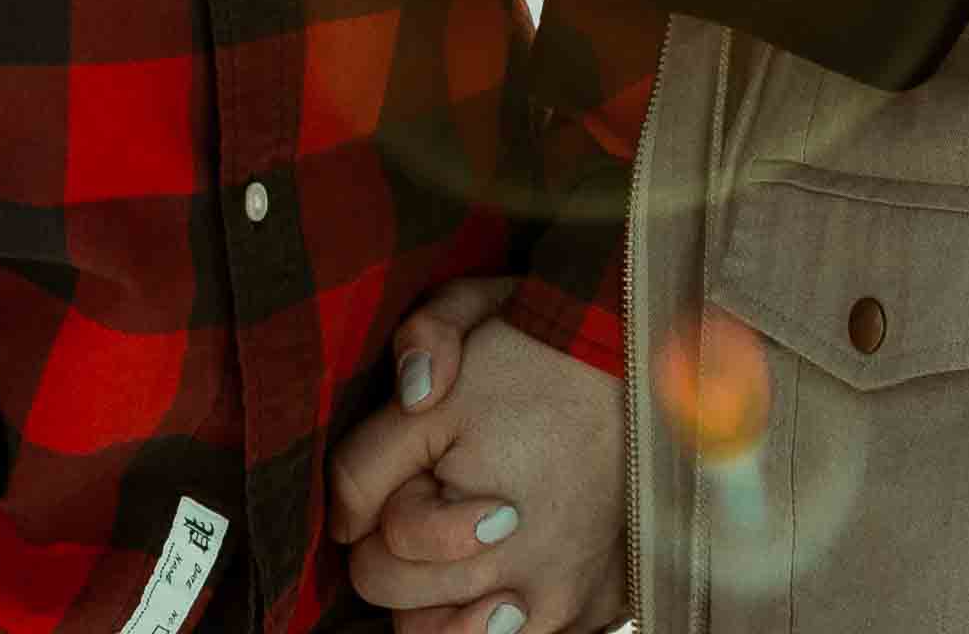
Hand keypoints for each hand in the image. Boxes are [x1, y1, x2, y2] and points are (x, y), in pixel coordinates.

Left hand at [330, 278, 624, 630]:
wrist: (625, 359)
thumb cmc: (522, 365)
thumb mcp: (428, 394)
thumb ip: (364, 462)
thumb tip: (343, 526)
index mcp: (468, 534)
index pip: (371, 569)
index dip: (383, 515)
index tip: (418, 471)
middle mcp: (521, 586)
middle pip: (411, 618)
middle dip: (407, 561)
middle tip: (442, 496)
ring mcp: (562, 603)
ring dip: (449, 599)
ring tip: (468, 535)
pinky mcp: (593, 607)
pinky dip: (497, 612)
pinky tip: (504, 565)